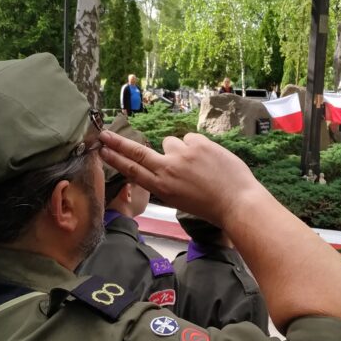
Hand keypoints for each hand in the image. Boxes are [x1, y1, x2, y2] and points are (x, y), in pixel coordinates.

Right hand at [98, 131, 263, 229]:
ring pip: (171, 142)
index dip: (116, 160)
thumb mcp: (181, 199)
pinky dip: (198, 146)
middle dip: (118, 143)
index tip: (102, 151)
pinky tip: (209, 159)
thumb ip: (169, 181)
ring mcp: (182, 155)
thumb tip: (165, 162)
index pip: (132, 170)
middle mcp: (167, 170)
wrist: (238, 202)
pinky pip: (190, 138)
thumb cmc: (212, 206)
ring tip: (197, 165)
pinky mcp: (198, 144)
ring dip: (180, 149)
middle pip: (137, 152)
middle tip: (104, 134)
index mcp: (161, 188)